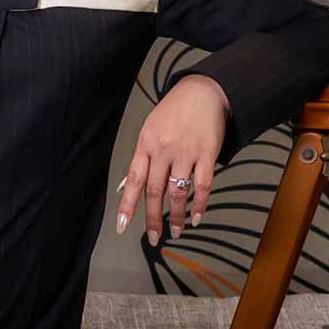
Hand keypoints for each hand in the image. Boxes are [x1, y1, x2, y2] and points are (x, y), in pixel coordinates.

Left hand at [115, 74, 229, 243]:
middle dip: (153, 219)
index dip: (127, 205)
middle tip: (154, 238)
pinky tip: (197, 217)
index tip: (121, 225)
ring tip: (177, 231)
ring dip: (177, 217)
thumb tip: (126, 187)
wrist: (202, 91)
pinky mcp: (207, 153)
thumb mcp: (149, 130)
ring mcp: (185, 153)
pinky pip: (202, 185)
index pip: (133, 180)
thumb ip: (141, 159)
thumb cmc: (174, 112)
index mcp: (145, 145)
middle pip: (155, 192)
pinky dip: (200, 205)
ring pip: (178, 193)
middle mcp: (163, 150)